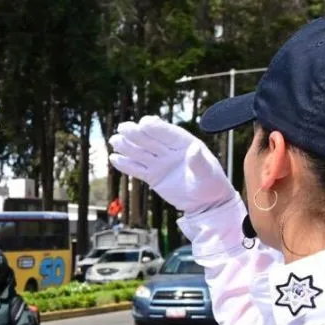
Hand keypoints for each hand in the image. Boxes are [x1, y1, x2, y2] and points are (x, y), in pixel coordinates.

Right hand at [108, 116, 236, 215]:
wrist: (206, 202)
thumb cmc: (211, 185)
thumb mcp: (208, 174)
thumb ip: (200, 162)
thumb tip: (194, 149)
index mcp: (185, 144)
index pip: (168, 133)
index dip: (156, 128)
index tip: (144, 122)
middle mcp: (170, 151)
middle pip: (150, 140)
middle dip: (136, 134)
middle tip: (122, 127)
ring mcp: (160, 163)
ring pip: (141, 153)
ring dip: (127, 146)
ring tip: (114, 140)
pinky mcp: (153, 176)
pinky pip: (137, 169)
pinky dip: (126, 165)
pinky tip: (114, 159)